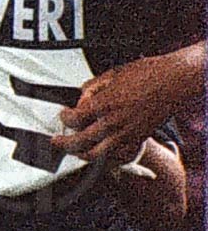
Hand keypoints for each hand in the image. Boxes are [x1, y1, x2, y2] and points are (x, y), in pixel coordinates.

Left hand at [52, 54, 186, 162]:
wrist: (174, 82)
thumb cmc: (147, 74)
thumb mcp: (112, 73)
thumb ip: (92, 87)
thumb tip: (80, 98)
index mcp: (104, 104)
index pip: (74, 119)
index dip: (64, 118)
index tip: (63, 115)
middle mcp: (112, 122)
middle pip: (79, 141)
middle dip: (63, 142)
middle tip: (56, 141)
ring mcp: (125, 134)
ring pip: (95, 154)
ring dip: (80, 154)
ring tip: (74, 151)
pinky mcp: (136, 139)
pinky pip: (114, 154)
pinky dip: (102, 156)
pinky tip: (96, 151)